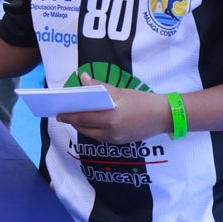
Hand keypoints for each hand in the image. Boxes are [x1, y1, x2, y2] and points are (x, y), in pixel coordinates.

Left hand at [55, 73, 172, 143]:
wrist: (164, 116)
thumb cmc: (142, 101)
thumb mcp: (120, 91)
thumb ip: (99, 86)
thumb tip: (82, 78)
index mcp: (111, 117)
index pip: (83, 117)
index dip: (69, 115)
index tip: (58, 112)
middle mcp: (111, 131)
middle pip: (85, 127)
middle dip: (72, 121)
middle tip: (62, 115)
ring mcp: (116, 139)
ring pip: (92, 134)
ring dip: (81, 126)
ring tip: (73, 118)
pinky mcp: (120, 143)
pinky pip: (101, 137)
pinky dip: (93, 130)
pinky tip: (89, 123)